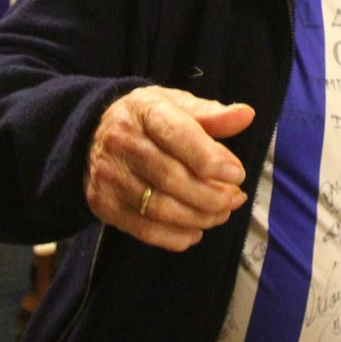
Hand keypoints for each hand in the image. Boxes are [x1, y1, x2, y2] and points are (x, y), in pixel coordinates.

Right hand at [85, 86, 253, 250]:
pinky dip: (174, 237)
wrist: (94, 134)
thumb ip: (212, 115)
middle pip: (170, 176)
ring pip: (158, 207)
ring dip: (198, 217)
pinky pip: (143, 229)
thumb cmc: (149, 120)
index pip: (177, 134)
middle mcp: (122, 142)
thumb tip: (246, 115)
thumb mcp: (178, 105)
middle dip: (210, 194)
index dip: (209, 158)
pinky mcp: (104, 204)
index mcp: (145, 110)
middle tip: (236, 198)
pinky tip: (196, 231)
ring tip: (221, 213)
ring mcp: (110, 176)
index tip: (238, 174)